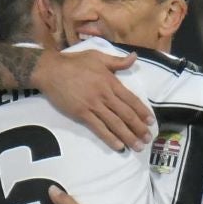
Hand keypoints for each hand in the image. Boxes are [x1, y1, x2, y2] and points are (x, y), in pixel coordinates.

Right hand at [31, 47, 150, 150]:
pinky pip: (99, 128)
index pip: (131, 99)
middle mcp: (104, 95)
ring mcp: (93, 106)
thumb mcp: (98, 57)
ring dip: (128, 136)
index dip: (142, 111)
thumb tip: (135, 57)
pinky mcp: (82, 114)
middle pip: (126, 114)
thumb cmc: (74, 62)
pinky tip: (119, 146)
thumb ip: (118, 61)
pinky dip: (110, 138)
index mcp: (110, 81)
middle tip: (148, 138)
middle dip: (139, 128)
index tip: (151, 121)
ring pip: (115, 123)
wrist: (51, 70)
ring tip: (138, 146)